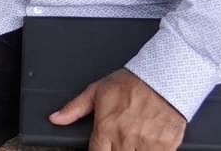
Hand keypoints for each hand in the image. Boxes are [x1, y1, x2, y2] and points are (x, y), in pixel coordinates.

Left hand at [50, 68, 185, 150]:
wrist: (163, 77)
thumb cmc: (131, 83)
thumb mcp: (97, 91)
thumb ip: (74, 108)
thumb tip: (55, 118)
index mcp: (106, 128)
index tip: (102, 147)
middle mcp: (124, 139)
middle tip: (118, 142)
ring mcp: (146, 144)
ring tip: (132, 142)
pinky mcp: (165, 146)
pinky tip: (147, 144)